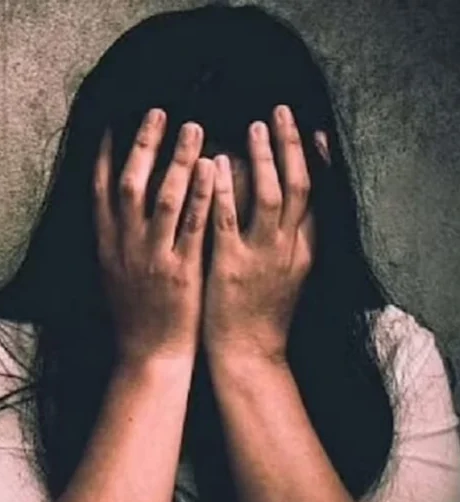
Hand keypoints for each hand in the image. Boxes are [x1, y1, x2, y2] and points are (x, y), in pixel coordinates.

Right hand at [94, 109, 215, 364]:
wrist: (148, 355)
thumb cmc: (134, 314)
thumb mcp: (111, 271)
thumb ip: (112, 236)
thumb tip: (110, 203)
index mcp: (106, 244)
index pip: (99, 189)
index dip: (104, 153)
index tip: (112, 122)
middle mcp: (125, 245)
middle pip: (130, 184)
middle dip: (143, 144)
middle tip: (159, 111)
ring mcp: (153, 257)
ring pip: (163, 198)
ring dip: (177, 159)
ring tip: (193, 127)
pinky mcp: (182, 270)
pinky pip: (193, 226)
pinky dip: (202, 195)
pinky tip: (215, 169)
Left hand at [202, 105, 315, 361]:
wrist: (247, 356)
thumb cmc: (259, 313)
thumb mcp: (285, 274)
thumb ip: (286, 238)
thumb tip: (278, 198)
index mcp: (304, 250)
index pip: (318, 196)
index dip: (317, 161)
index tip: (312, 129)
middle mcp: (289, 249)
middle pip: (300, 187)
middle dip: (291, 147)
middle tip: (280, 112)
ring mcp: (262, 258)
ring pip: (272, 198)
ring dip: (265, 159)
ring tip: (255, 126)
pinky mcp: (230, 267)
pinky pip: (228, 220)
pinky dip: (226, 190)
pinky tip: (217, 164)